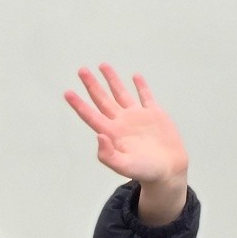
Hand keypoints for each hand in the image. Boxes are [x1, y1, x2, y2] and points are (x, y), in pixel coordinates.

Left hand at [63, 65, 189, 224]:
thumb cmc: (145, 172)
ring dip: (112, 79)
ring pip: (121, 93)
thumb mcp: (124, 167)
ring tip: (102, 65)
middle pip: (102, 99)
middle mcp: (122, 122)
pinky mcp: (154, 114)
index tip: (67, 92)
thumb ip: (108, 155)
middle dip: (92, 85)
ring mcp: (137, 117)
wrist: (168, 171)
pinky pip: (146, 96)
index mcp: (112, 134)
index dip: (79, 104)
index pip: (91, 115)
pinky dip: (141, 86)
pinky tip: (135, 76)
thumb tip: (98, 136)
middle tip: (82, 70)